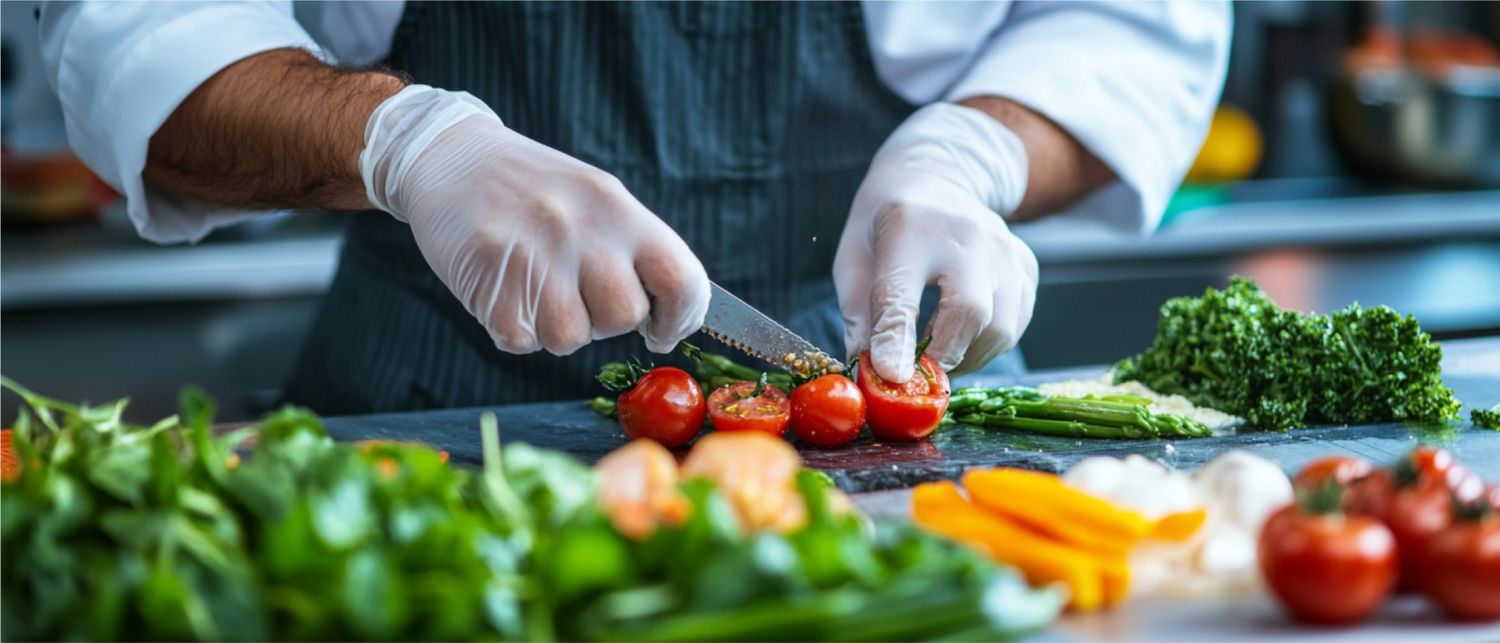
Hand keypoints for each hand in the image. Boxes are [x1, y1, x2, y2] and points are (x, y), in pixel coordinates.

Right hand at [361, 85, 708, 354]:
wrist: (449, 156)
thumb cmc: (532, 189)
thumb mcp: (596, 197)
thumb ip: (636, 249)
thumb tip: (677, 311)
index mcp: (617, 207)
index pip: (681, 279)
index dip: (681, 318)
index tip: (663, 332)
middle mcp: (581, 229)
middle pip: (625, 316)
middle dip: (606, 320)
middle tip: (580, 295)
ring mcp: (533, 257)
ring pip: (572, 338)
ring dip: (557, 328)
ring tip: (537, 288)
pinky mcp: (490, 286)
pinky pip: (522, 342)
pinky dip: (516, 329)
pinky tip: (505, 290)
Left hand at [835, 103, 1037, 382]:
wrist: (936, 179)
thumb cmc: (886, 227)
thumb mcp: (854, 260)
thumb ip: (861, 317)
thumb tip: (872, 375)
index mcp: (907, 227)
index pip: (902, 293)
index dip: (897, 339)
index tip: (893, 376)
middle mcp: (966, 233)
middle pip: (969, 312)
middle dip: (942, 357)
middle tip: (918, 376)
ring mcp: (1004, 248)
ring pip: (999, 328)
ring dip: (966, 357)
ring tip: (938, 356)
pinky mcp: (1025, 266)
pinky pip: (1015, 325)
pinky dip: (987, 345)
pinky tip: (962, 337)